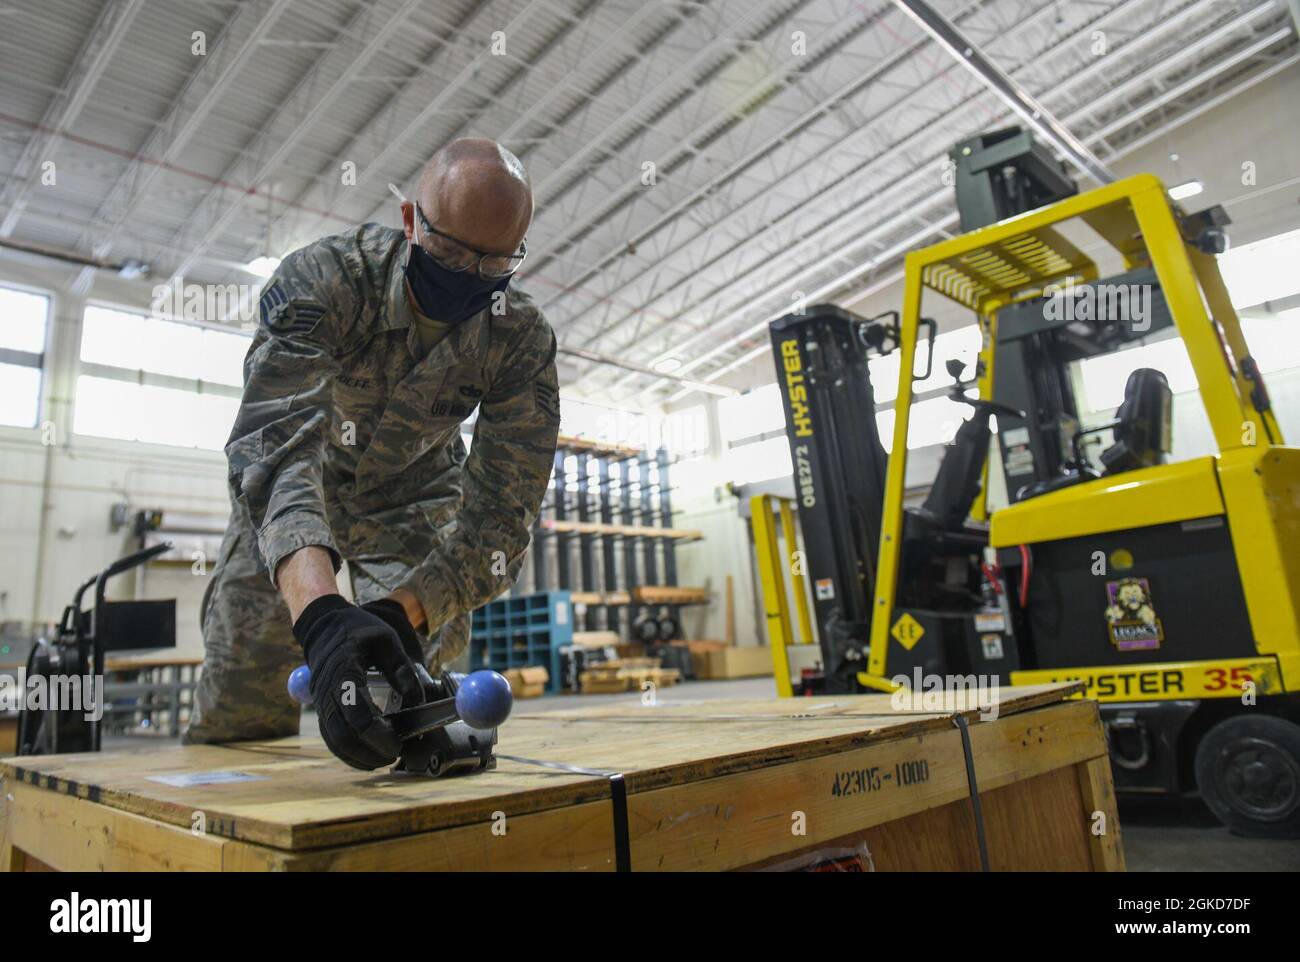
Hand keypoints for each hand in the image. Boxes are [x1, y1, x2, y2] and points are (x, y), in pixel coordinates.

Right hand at [292, 595, 426, 769]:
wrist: (324, 624)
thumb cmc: (358, 629)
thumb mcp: (387, 641)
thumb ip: (403, 671)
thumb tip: (418, 703)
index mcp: (344, 672)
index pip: (357, 714)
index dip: (377, 735)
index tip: (398, 744)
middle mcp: (326, 690)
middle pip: (342, 734)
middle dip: (368, 752)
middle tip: (395, 755)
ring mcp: (320, 700)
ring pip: (333, 739)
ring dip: (356, 755)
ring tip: (383, 759)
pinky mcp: (320, 706)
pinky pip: (329, 735)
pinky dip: (347, 750)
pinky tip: (367, 754)